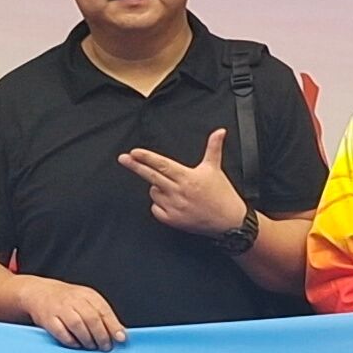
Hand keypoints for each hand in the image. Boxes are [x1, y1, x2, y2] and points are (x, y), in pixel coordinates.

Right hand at [18, 275, 126, 349]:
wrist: (39, 292)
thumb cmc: (68, 300)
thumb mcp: (87, 302)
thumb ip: (103, 316)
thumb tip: (120, 334)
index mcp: (87, 295)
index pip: (103, 310)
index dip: (113, 325)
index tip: (121, 338)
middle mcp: (74, 300)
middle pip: (91, 318)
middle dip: (101, 335)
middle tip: (106, 347)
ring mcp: (60, 308)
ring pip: (77, 325)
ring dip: (87, 339)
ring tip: (92, 346)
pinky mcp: (48, 319)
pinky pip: (61, 332)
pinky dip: (71, 341)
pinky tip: (77, 345)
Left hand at [119, 125, 252, 240]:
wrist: (229, 222)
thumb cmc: (222, 194)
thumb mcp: (215, 168)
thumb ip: (214, 147)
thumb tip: (220, 131)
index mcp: (188, 177)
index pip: (163, 165)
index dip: (147, 158)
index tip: (134, 152)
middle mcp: (179, 192)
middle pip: (152, 176)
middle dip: (135, 166)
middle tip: (123, 158)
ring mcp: (175, 207)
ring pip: (154, 192)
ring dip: (157, 188)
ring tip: (174, 190)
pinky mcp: (173, 220)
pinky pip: (155, 209)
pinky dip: (159, 205)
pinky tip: (172, 203)